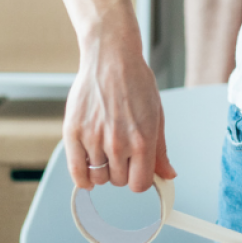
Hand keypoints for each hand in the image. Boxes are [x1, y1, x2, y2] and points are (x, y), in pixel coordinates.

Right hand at [63, 25, 176, 192]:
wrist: (111, 58)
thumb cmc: (135, 82)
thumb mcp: (156, 115)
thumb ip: (160, 150)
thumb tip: (168, 176)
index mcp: (142, 140)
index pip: (139, 184)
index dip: (139, 179)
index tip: (136, 171)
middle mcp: (118, 143)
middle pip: (118, 181)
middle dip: (121, 171)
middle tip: (121, 153)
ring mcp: (94, 138)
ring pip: (98, 178)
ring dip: (102, 171)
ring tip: (105, 152)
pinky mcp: (73, 132)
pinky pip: (76, 171)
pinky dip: (82, 179)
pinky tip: (88, 174)